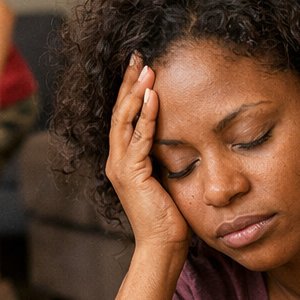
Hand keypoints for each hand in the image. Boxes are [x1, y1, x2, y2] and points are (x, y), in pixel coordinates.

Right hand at [105, 53, 189, 247]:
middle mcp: (117, 161)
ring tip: (146, 67)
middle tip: (138, 54)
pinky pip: (138, 138)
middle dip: (129, 82)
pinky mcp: (131, 174)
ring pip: (124, 120)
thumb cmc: (171, 217)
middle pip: (119, 111)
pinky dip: (145, 115)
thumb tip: (183, 135)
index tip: (143, 66)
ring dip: (135, 92)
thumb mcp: (168, 178)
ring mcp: (121, 167)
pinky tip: (153, 96)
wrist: (163, 245)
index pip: (125, 117)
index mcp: (124, 161)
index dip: (132, 90)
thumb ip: (167, 156)